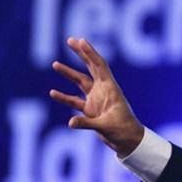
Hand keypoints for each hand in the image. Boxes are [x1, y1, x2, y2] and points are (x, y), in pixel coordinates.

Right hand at [49, 37, 143, 157]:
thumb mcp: (106, 127)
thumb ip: (87, 123)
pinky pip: (75, 101)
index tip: (81, 41)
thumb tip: (70, 122)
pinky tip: (53, 93)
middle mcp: (103, 90)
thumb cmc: (123, 131)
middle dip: (81, 54)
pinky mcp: (91, 110)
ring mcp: (96, 99)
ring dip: (69, 74)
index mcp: (110, 89)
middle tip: (70, 40)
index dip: (90, 53)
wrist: (128, 142)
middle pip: (91, 67)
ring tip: (55, 64)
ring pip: (81, 82)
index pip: (99, 66)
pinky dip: (64, 97)